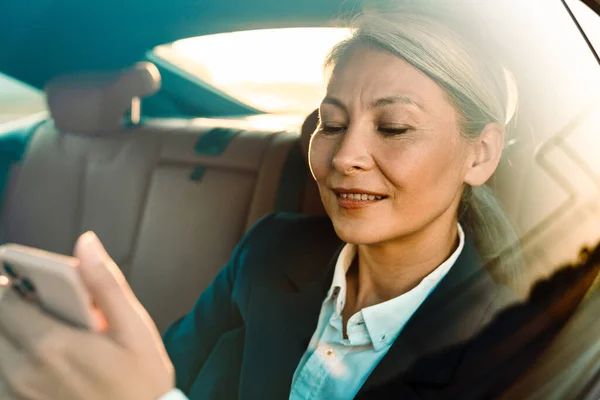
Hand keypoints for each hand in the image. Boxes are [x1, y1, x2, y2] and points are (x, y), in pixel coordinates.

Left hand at [0, 232, 174, 399]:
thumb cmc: (141, 382)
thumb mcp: (134, 328)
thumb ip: (105, 283)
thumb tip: (86, 243)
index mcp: (51, 344)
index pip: (6, 299)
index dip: (14, 282)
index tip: (28, 276)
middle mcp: (24, 371)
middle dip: (14, 306)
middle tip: (46, 305)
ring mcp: (19, 393)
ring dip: (15, 333)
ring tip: (51, 331)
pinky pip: (4, 374)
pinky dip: (16, 358)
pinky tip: (48, 359)